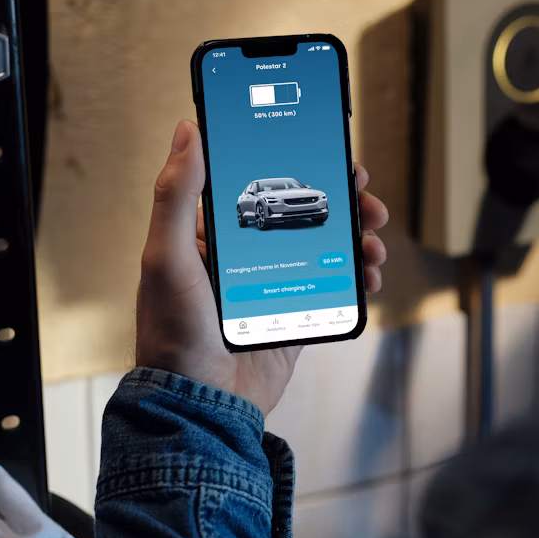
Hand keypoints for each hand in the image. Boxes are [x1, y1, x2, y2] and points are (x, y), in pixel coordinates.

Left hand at [136, 120, 388, 414]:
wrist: (201, 406)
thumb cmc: (171, 334)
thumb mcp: (166, 256)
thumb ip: (176, 193)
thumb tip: (188, 131)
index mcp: (213, 233)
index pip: (261, 184)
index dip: (297, 165)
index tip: (329, 153)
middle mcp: (247, 254)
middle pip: (305, 211)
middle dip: (341, 201)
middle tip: (365, 199)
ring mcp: (276, 283)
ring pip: (327, 245)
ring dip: (356, 236)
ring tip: (372, 242)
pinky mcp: (296, 312)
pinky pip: (335, 285)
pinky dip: (358, 275)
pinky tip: (369, 275)